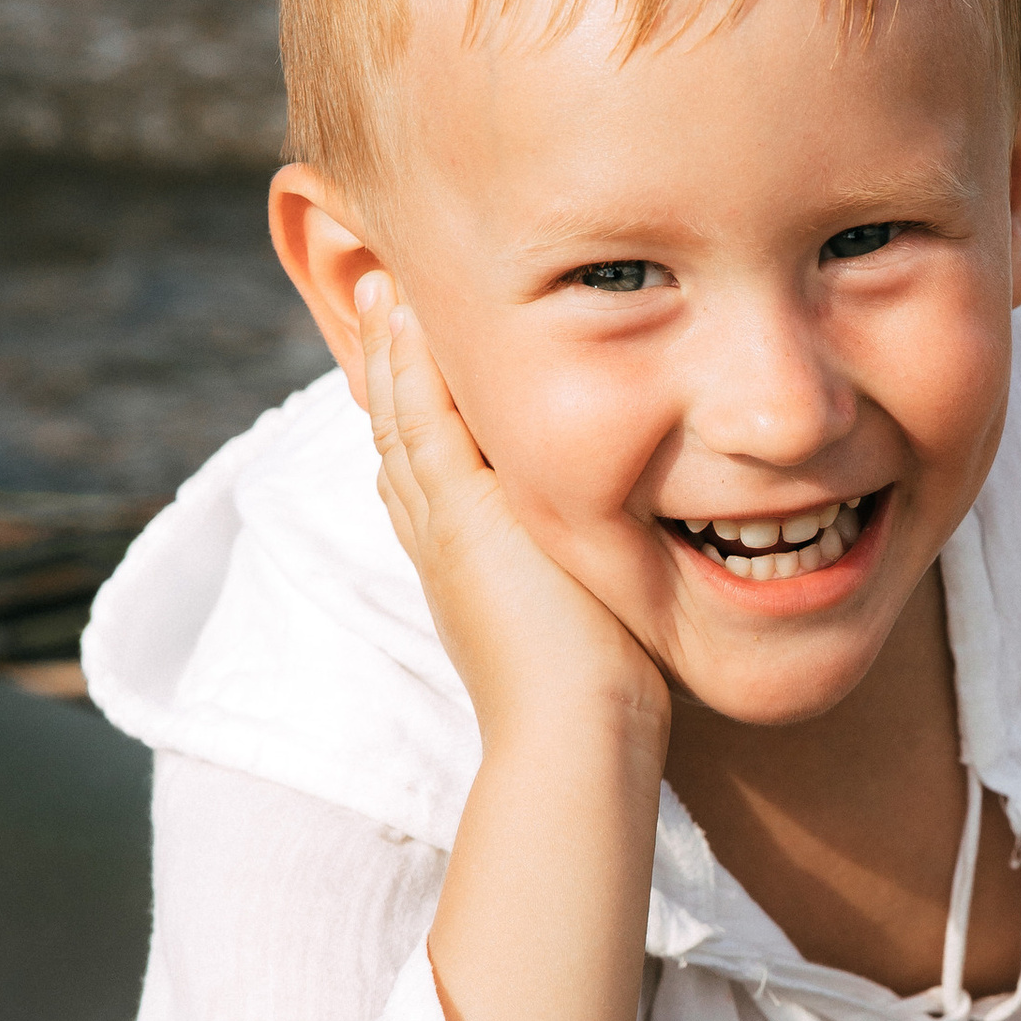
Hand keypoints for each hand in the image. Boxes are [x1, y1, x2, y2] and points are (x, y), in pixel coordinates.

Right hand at [357, 276, 665, 757]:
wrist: (576, 734)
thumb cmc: (603, 695)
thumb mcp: (593, 607)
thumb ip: (596, 565)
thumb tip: (644, 547)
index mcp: (466, 562)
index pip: (426, 472)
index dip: (414, 413)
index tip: (413, 361)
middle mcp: (441, 540)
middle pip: (396, 438)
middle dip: (386, 370)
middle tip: (376, 301)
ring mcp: (445, 527)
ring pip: (399, 422)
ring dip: (388, 351)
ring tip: (381, 286)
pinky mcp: (460, 521)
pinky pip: (420, 427)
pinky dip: (406, 369)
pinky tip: (402, 313)